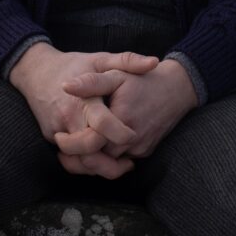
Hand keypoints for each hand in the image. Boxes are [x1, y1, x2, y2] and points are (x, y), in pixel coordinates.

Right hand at [9, 43, 157, 178]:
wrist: (36, 71)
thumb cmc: (73, 64)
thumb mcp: (100, 59)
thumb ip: (127, 61)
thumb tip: (154, 63)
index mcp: (83, 99)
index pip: (101, 124)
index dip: (119, 134)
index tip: (134, 136)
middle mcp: (68, 118)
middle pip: (89, 152)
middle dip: (110, 163)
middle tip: (130, 163)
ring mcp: (56, 130)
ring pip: (78, 161)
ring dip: (99, 168)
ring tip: (120, 166)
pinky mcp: (50, 136)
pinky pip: (69, 157)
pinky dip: (85, 163)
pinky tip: (101, 160)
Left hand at [56, 58, 197, 169]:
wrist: (177, 89)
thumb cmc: (143, 79)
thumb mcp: (116, 74)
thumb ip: (91, 82)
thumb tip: (65, 86)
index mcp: (121, 118)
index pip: (91, 143)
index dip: (72, 144)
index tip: (57, 138)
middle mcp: (132, 138)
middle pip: (99, 157)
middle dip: (81, 154)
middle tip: (62, 147)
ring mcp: (141, 148)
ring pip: (110, 161)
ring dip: (95, 156)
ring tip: (77, 146)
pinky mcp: (146, 152)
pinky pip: (123, 159)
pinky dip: (111, 155)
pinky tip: (99, 144)